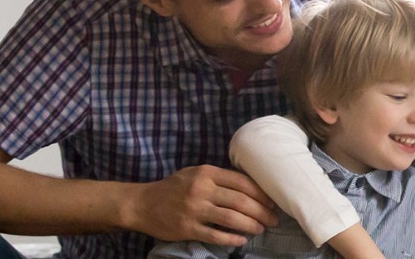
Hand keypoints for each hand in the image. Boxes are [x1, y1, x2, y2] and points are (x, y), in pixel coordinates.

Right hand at [125, 165, 278, 244]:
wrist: (142, 204)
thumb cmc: (173, 188)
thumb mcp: (194, 174)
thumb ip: (218, 177)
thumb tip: (249, 186)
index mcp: (206, 173)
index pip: (242, 182)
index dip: (261, 193)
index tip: (272, 202)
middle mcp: (202, 189)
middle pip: (241, 201)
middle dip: (262, 212)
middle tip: (273, 220)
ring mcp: (194, 210)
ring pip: (232, 218)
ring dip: (251, 225)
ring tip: (261, 229)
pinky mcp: (188, 228)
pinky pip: (216, 235)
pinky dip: (232, 239)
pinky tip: (241, 240)